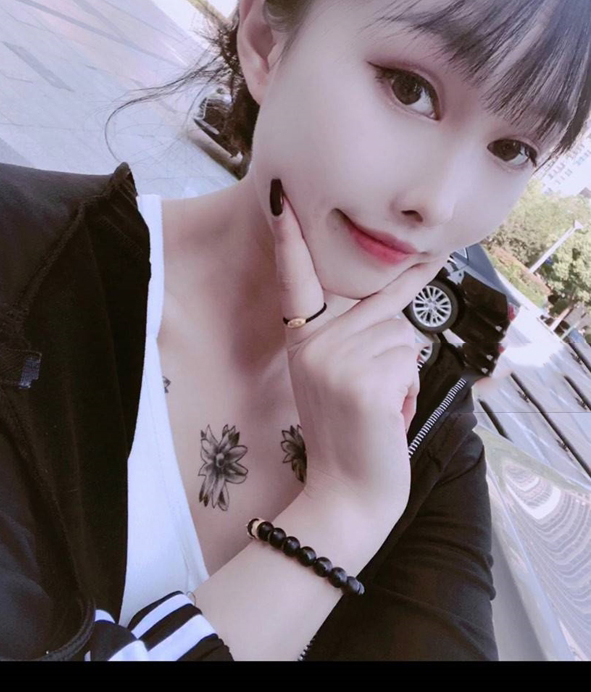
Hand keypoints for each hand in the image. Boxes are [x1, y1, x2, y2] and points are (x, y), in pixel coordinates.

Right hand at [270, 179, 443, 530]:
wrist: (349, 495)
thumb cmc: (352, 433)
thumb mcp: (337, 375)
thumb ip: (354, 333)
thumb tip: (395, 297)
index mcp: (302, 341)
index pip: (296, 280)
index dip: (290, 237)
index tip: (281, 195)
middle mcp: (313, 344)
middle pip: (384, 308)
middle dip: (395, 349)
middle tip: (376, 395)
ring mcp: (336, 361)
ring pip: (403, 333)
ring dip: (404, 372)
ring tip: (380, 406)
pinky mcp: (364, 380)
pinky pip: (410, 358)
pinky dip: (409, 389)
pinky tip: (387, 416)